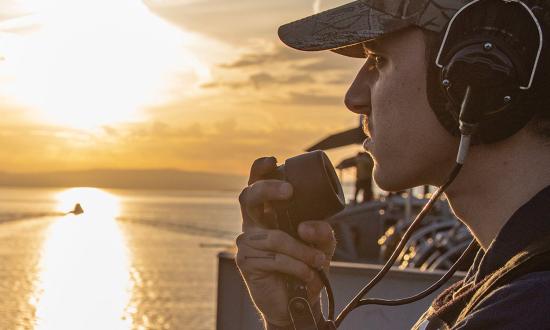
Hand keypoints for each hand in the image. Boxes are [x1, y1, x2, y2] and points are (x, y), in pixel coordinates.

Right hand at [236, 157, 336, 326]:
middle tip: (288, 191)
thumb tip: (306, 227)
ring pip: (275, 237)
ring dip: (303, 252)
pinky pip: (276, 258)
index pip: (258, 185)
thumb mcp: (322, 245)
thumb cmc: (305, 266)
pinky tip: (306, 276)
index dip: (260, 170)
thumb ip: (322, 232)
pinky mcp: (245, 261)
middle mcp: (253, 222)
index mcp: (268, 213)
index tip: (272, 160)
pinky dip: (297, 267)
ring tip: (317, 263)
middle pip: (249, 196)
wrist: (297, 301)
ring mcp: (246, 241)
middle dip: (268, 189)